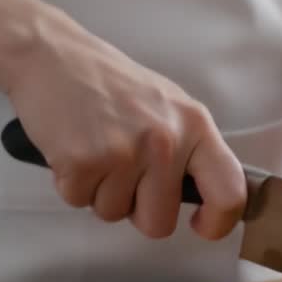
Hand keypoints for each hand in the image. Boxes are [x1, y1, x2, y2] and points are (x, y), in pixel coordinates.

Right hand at [0, 9, 244, 239]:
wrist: (52, 56)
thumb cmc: (110, 83)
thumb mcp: (167, 105)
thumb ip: (190, 148)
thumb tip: (206, 196)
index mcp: (195, 125)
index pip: (229, 191)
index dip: (219, 222)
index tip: (201, 225)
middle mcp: (166, 141)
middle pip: (159, 223)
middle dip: (137, 210)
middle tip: (122, 172)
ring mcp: (124, 152)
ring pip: (114, 214)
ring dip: (100, 192)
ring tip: (95, 149)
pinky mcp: (83, 162)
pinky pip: (78, 202)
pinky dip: (71, 184)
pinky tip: (72, 148)